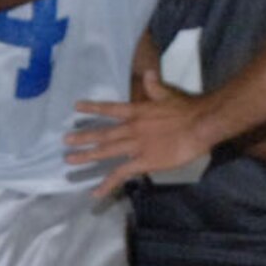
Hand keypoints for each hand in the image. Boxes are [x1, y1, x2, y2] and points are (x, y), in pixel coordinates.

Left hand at [68, 70, 217, 195]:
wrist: (199, 125)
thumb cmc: (188, 109)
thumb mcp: (168, 94)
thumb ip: (155, 86)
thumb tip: (148, 72)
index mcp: (137, 111)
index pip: (110, 109)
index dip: (93, 108)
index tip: (76, 107)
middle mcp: (131, 128)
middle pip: (103, 134)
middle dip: (83, 137)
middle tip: (65, 141)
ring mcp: (135, 146)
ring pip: (105, 152)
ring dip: (87, 156)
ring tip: (70, 159)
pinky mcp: (143, 162)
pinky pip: (120, 174)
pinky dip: (107, 184)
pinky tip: (96, 192)